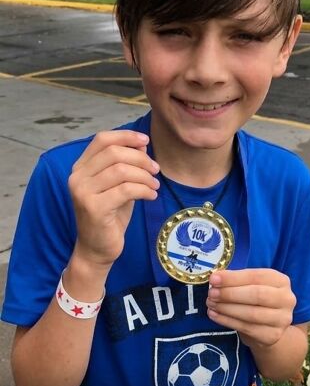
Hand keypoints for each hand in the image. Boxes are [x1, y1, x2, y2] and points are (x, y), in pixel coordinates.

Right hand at [68, 130, 159, 267]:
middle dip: (140, 159)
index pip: (102, 139)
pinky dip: (144, 190)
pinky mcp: (94, 208)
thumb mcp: (119, 187)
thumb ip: (126, 166)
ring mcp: (83, 192)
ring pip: (121, 171)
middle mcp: (77, 177)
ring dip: (145, 176)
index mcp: (81, 168)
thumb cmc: (110, 217)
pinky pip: (125, 190)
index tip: (146, 141)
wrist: (97, 249)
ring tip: (155, 186)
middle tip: (156, 170)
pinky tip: (151, 196)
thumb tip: (142, 145)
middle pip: (114, 153)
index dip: (126, 136)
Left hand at [206, 269, 296, 347]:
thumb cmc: (257, 301)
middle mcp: (286, 299)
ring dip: (227, 308)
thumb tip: (216, 278)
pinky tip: (215, 315)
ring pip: (251, 314)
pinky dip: (227, 321)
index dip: (233, 278)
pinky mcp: (273, 335)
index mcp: (281, 281)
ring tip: (211, 304)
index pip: (256, 277)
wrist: (269, 326)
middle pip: (256, 295)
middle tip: (211, 294)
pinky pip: (247, 328)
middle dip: (230, 294)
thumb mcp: (251, 285)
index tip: (214, 279)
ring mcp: (282, 319)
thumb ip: (237, 280)